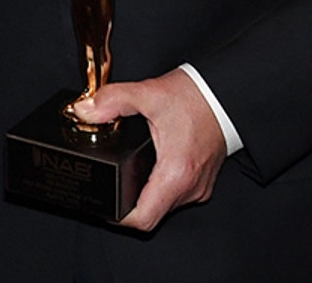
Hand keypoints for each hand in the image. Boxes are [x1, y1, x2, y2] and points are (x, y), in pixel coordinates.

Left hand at [70, 68, 225, 230]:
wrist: (226, 95)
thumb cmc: (196, 98)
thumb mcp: (148, 93)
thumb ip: (113, 101)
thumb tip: (85, 111)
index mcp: (175, 173)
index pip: (144, 218)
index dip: (118, 218)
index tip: (102, 206)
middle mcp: (189, 187)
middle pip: (151, 213)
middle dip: (125, 204)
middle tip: (105, 186)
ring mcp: (198, 186)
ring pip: (163, 205)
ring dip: (143, 195)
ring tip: (123, 176)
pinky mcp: (201, 181)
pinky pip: (174, 194)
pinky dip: (157, 186)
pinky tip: (145, 169)